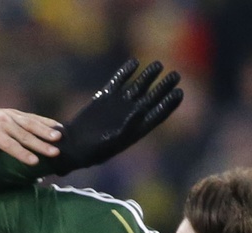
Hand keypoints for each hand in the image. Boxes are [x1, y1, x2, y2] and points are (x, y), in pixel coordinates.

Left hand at [0, 107, 62, 199]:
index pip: (9, 144)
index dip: (22, 153)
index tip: (35, 162)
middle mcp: (1, 121)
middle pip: (23, 134)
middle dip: (40, 143)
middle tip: (55, 152)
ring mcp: (9, 115)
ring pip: (30, 123)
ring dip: (45, 130)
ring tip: (59, 137)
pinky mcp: (15, 113)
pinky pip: (32, 117)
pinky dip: (45, 121)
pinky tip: (58, 126)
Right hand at [52, 58, 182, 174]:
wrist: (72, 146)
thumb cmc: (94, 151)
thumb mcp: (114, 140)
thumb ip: (129, 125)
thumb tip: (141, 109)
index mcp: (137, 129)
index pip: (159, 113)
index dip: (170, 103)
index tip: (179, 92)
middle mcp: (131, 115)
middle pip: (153, 98)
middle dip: (164, 86)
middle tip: (176, 75)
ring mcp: (119, 104)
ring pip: (138, 87)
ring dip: (149, 76)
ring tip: (159, 64)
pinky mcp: (105, 96)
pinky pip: (118, 81)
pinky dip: (126, 72)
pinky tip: (134, 62)